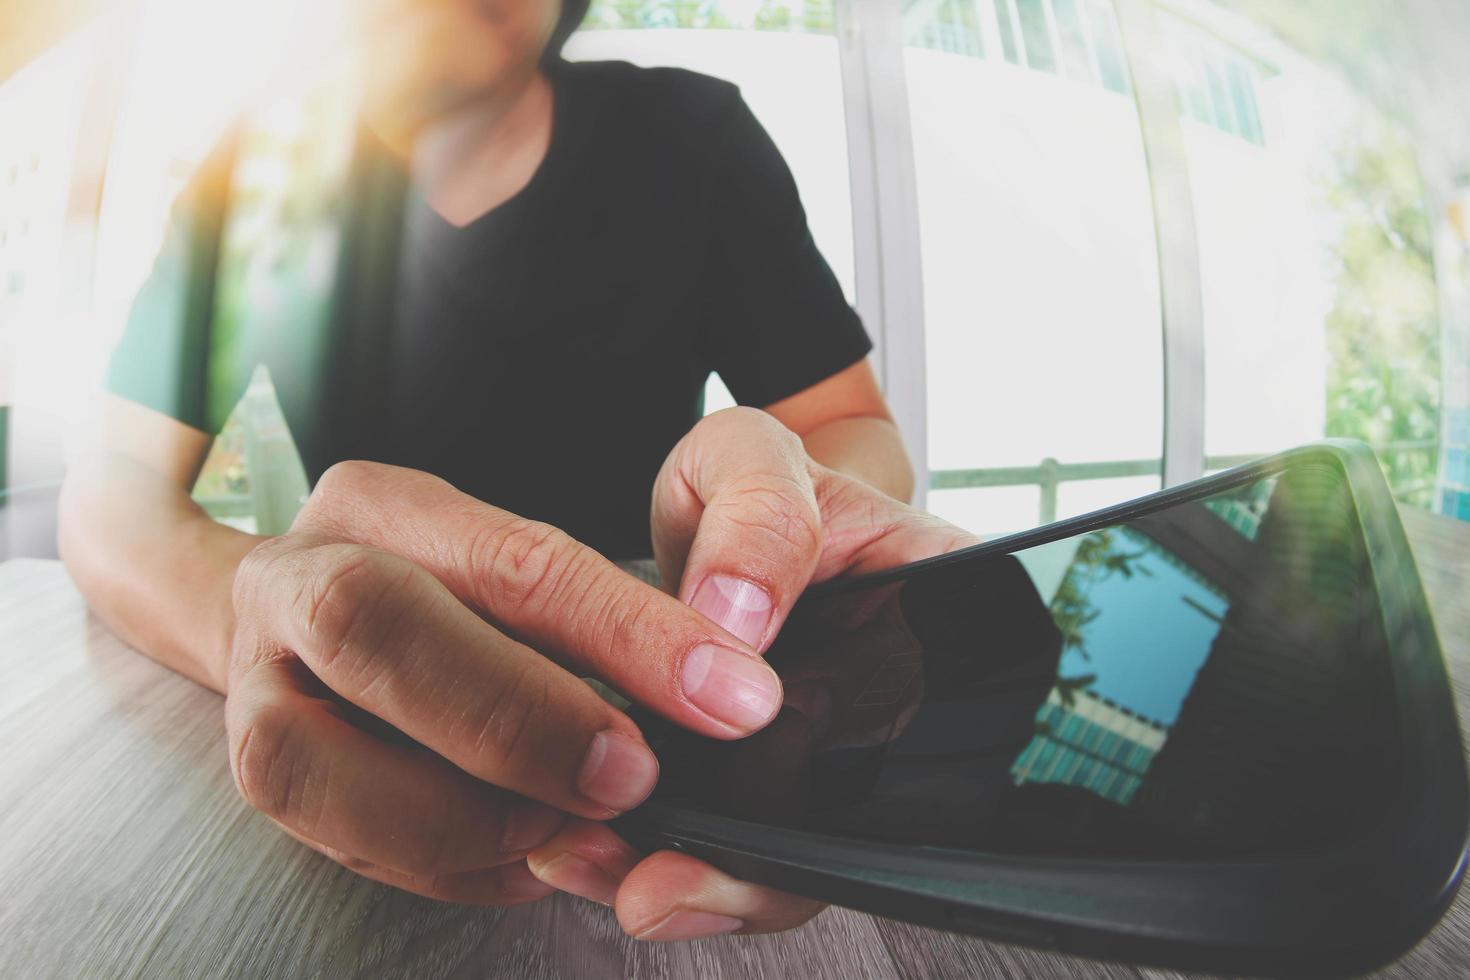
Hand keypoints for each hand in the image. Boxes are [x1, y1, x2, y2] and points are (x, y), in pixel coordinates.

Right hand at [225, 459, 790, 903]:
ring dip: (461, 814)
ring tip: (572, 833)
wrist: (316, 625)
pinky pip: (333, 837)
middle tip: (633, 777)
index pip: (513, 558)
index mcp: (384, 505)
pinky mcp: (255, 771)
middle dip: (516, 715)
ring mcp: (252, 682)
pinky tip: (530, 860)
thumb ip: (615, 615)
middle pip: (372, 623)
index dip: (628, 632)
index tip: (730, 694)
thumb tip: (718, 689)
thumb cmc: (455, 599)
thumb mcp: (532, 566)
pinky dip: (446, 864)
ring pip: (308, 755)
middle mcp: (297, 579)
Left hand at [526, 407, 977, 938]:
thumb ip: (759, 516)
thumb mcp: (749, 459)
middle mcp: (906, 692)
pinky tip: (609, 860)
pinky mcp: (767, 777)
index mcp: (944, 605)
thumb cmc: (749, 485)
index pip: (950, 718)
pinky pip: (745, 846)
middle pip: (870, 820)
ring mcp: (837, 746)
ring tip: (616, 876)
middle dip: (763, 868)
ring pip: (804, 853)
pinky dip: (679, 862)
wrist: (717, 517)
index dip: (864, 778)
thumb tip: (742, 615)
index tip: (755, 780)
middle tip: (660, 881)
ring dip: (713, 880)